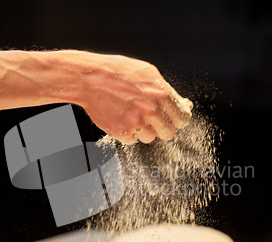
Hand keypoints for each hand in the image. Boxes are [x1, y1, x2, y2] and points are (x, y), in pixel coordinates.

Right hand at [74, 52, 192, 143]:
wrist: (89, 78)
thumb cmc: (116, 71)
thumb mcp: (147, 72)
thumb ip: (164, 89)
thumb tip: (182, 103)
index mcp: (161, 94)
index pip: (182, 118)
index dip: (178, 120)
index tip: (175, 120)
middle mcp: (150, 110)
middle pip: (168, 132)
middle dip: (162, 127)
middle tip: (153, 119)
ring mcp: (135, 122)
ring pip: (150, 138)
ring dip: (144, 130)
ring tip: (132, 115)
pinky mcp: (121, 131)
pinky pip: (132, 140)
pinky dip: (128, 132)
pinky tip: (121, 118)